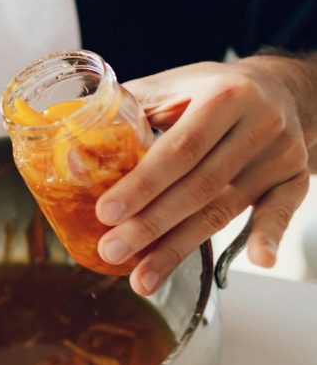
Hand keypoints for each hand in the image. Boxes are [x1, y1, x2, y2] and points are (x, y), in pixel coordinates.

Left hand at [95, 57, 314, 294]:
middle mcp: (258, 124)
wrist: (275, 87)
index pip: (178, 150)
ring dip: (180, 248)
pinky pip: (282, 212)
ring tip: (143, 278)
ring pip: (225, 209)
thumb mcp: (168, 86)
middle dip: (150, 225)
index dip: (141, 185)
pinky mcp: (294, 178)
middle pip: (199, 187)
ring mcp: (280, 154)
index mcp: (224, 96)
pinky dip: (267, 236)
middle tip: (112, 251)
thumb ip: (124, 114)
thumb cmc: (206, 90)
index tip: (105, 214)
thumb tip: (70, 157)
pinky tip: (258, 261)